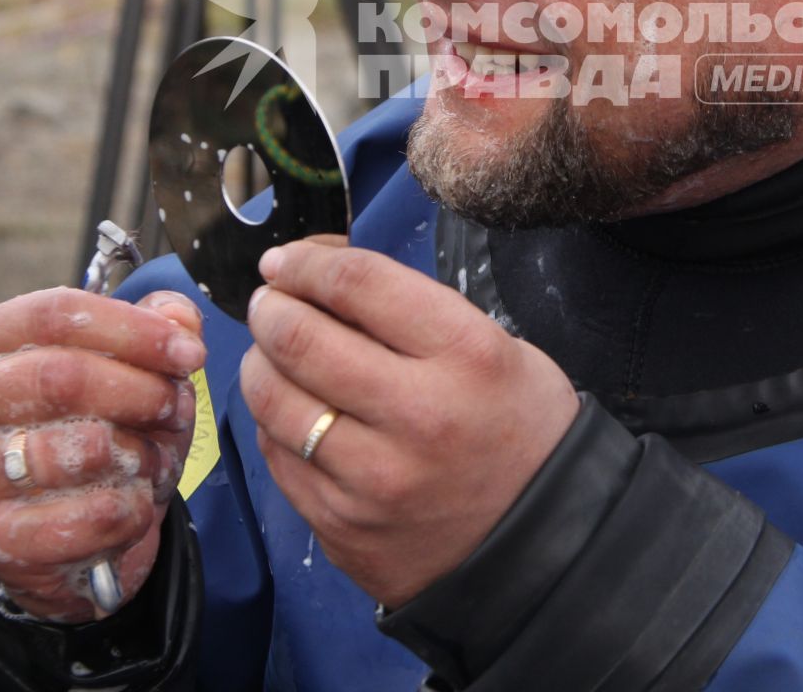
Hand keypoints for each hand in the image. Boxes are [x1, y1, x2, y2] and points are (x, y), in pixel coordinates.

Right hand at [0, 289, 205, 620]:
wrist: (65, 529)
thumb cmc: (95, 425)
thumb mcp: (130, 365)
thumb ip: (157, 327)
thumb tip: (179, 316)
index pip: (54, 314)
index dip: (134, 330)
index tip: (190, 353)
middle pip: (63, 377)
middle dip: (143, 392)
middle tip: (177, 408)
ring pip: (81, 449)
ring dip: (141, 453)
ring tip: (154, 458)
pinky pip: (90, 516)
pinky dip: (133, 507)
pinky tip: (134, 500)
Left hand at [241, 236, 579, 607]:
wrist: (541, 542)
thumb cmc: (516, 425)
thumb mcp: (495, 346)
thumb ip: (411, 312)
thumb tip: (316, 278)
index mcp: (466, 354)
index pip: (357, 283)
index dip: (307, 261)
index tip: (287, 262)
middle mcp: (418, 415)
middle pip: (299, 338)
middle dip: (271, 307)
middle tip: (270, 303)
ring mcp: (374, 480)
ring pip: (272, 400)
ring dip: (260, 363)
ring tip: (272, 354)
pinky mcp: (343, 526)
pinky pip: (278, 458)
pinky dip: (275, 423)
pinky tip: (294, 413)